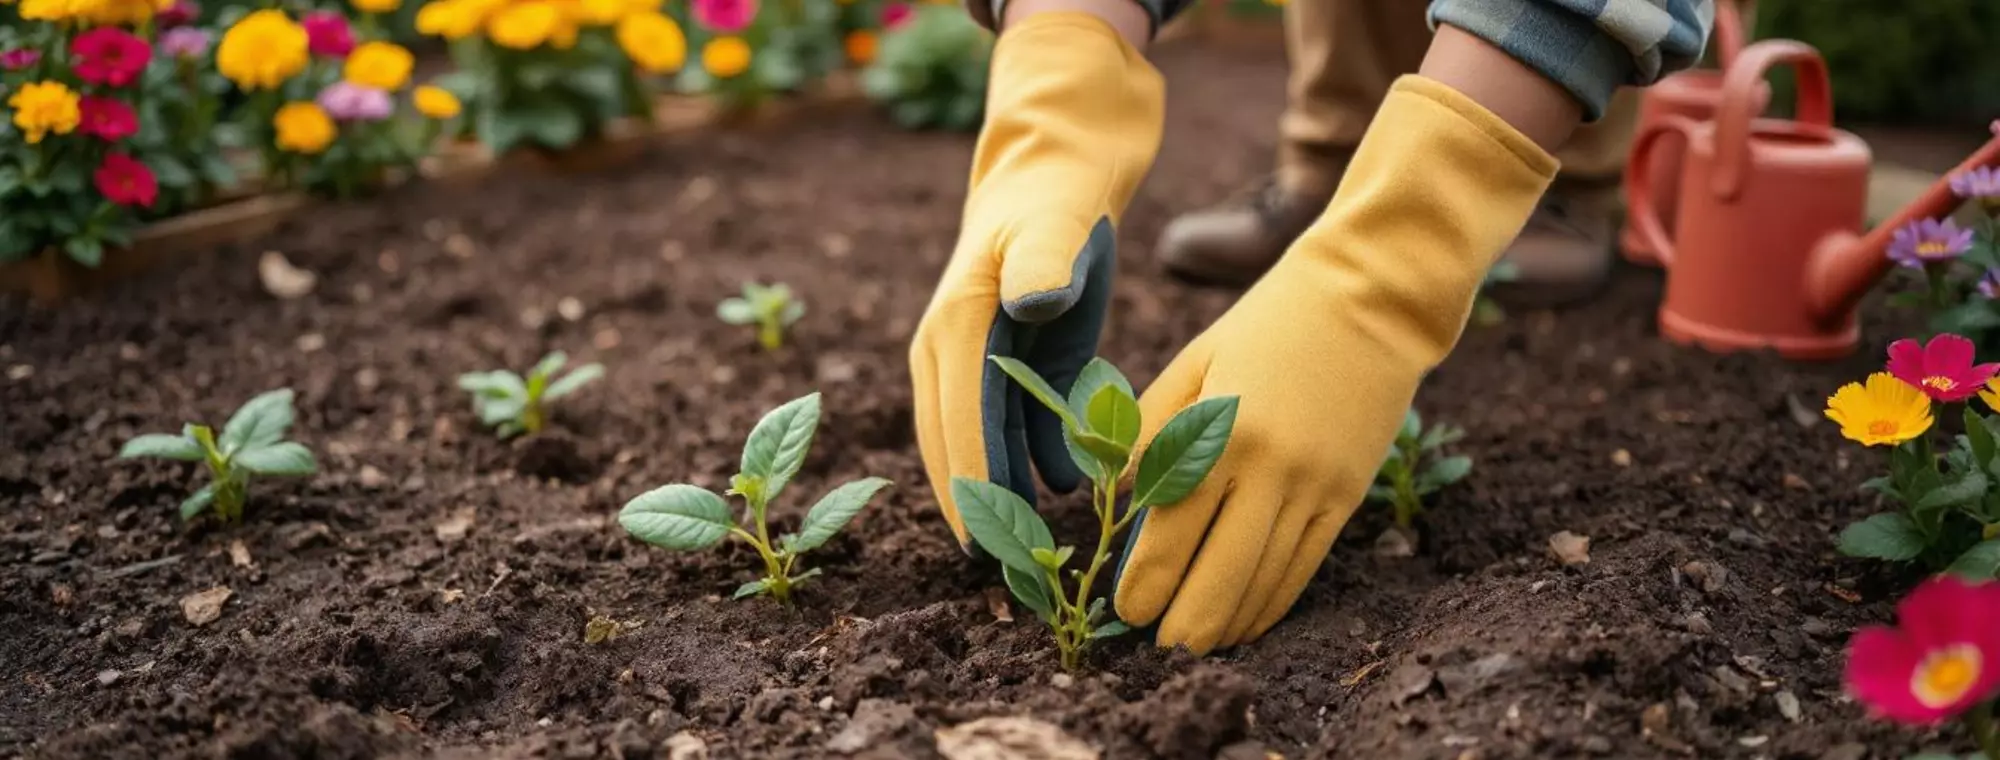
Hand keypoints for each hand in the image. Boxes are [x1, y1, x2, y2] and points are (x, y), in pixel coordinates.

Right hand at [909, 11, 1163, 545]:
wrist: (1059, 170)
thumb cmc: (1055, 195)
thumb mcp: (1053, 220)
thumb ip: (1045, 262)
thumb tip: (1031, 303)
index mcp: (954, 328)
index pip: (958, 422)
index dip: (969, 485)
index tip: (984, 543)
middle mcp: (954, 354)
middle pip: (958, 447)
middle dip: (977, 508)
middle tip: (1004, 571)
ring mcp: (982, 364)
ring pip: (986, 446)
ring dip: (1007, 495)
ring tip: (1036, 549)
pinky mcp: (1017, 367)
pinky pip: (1020, 430)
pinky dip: (1039, 464)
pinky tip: (1069, 493)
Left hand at [1114, 77, 1558, 653]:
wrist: (1373, 297)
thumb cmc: (1267, 324)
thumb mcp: (1194, 360)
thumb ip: (1148, 427)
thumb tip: (1112, 493)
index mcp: (1220, 433)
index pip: (1170, 532)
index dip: (1143, 584)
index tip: (1123, 613)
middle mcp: (1270, 470)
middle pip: (1219, 575)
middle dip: (1182, 624)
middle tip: (1156, 649)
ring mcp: (1316, 487)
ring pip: (1265, 581)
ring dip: (1227, 624)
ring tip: (1194, 647)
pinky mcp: (1348, 496)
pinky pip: (1305, 567)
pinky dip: (1273, 603)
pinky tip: (1247, 623)